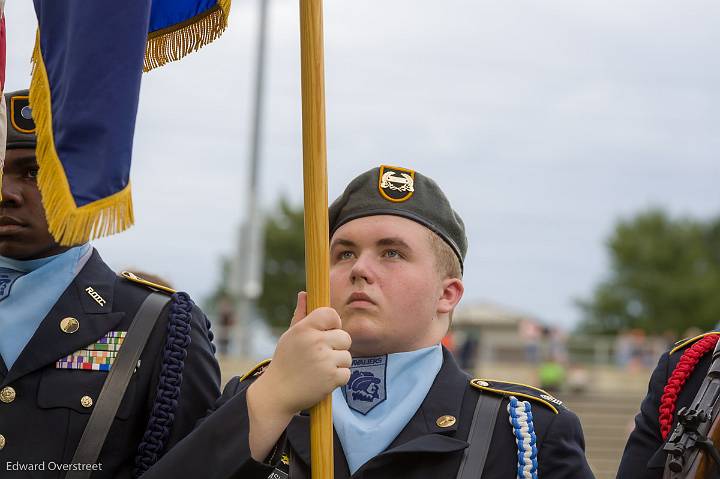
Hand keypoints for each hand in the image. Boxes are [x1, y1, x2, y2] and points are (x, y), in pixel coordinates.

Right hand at [252, 292, 351, 415]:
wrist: (277, 394)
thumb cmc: (284, 362)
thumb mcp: (289, 336)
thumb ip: (300, 315)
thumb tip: (304, 293)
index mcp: (304, 328)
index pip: (331, 314)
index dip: (334, 323)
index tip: (328, 332)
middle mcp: (315, 342)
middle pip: (345, 337)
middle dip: (338, 347)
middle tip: (323, 355)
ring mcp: (324, 360)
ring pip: (347, 356)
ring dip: (338, 364)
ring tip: (320, 369)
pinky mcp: (331, 378)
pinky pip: (347, 373)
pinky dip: (338, 379)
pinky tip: (323, 380)